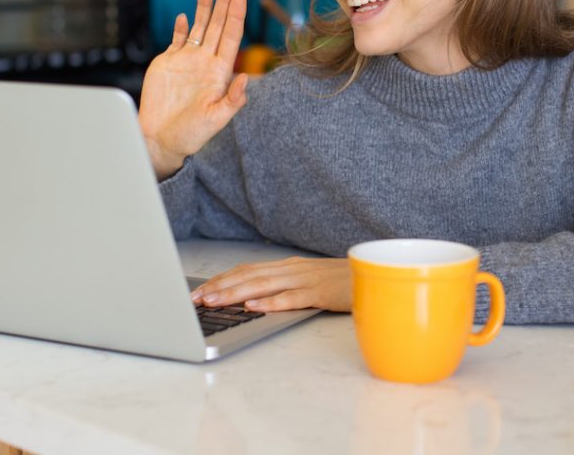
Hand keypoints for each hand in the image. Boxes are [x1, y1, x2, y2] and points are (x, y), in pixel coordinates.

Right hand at [139, 0, 248, 178]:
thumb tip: (246, 79)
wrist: (161, 140)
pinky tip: (186, 16)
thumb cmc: (190, 135)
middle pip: (217, 24)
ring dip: (204, 6)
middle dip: (223, 2)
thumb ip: (232, 100)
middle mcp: (205, 62)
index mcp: (219, 72)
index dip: (236, 15)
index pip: (231, 36)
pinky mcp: (167, 63)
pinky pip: (177, 40)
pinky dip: (182, 27)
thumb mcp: (216, 120)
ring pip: (199, 26)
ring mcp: (187, 61)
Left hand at [191, 257, 351, 312]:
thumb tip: (254, 297)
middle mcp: (293, 269)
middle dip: (219, 286)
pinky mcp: (321, 293)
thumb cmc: (344, 282)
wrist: (378, 275)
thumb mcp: (310, 281)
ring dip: (235, 293)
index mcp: (289, 266)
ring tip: (214, 301)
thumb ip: (285, 285)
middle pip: (249, 275)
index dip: (221, 279)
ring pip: (264, 285)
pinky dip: (271, 302)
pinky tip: (253, 306)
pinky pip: (292, 298)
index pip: (247, 270)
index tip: (197, 290)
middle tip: (195, 298)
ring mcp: (307, 280)